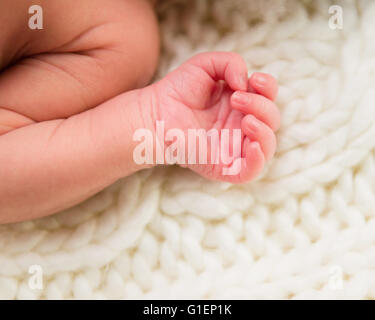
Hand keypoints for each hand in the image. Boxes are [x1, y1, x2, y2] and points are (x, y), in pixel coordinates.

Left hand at [150, 52, 279, 182]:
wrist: (156, 113)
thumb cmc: (178, 90)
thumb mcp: (205, 65)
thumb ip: (231, 62)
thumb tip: (246, 83)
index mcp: (240, 104)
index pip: (268, 97)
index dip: (268, 87)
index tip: (253, 79)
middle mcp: (240, 125)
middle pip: (271, 119)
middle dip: (260, 105)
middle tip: (235, 98)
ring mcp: (234, 147)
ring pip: (267, 146)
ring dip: (264, 130)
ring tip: (245, 119)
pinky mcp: (224, 166)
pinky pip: (251, 171)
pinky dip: (258, 160)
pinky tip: (252, 145)